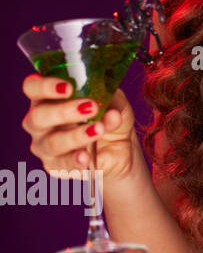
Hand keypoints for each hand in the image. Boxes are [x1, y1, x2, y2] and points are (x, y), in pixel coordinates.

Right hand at [22, 77, 140, 182]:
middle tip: (91, 107)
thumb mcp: (116, 102)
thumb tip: (112, 113)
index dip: (44, 86)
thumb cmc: (109, 115)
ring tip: (99, 129)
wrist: (120, 147)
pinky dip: (76, 160)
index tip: (68, 87)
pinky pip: (63, 165)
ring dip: (76, 135)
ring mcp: (45, 146)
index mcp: (48, 98)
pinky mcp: (56, 166)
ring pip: (52, 142)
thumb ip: (113, 102)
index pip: (32, 88)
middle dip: (64, 111)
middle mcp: (40, 122)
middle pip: (37, 117)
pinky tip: (86, 156)